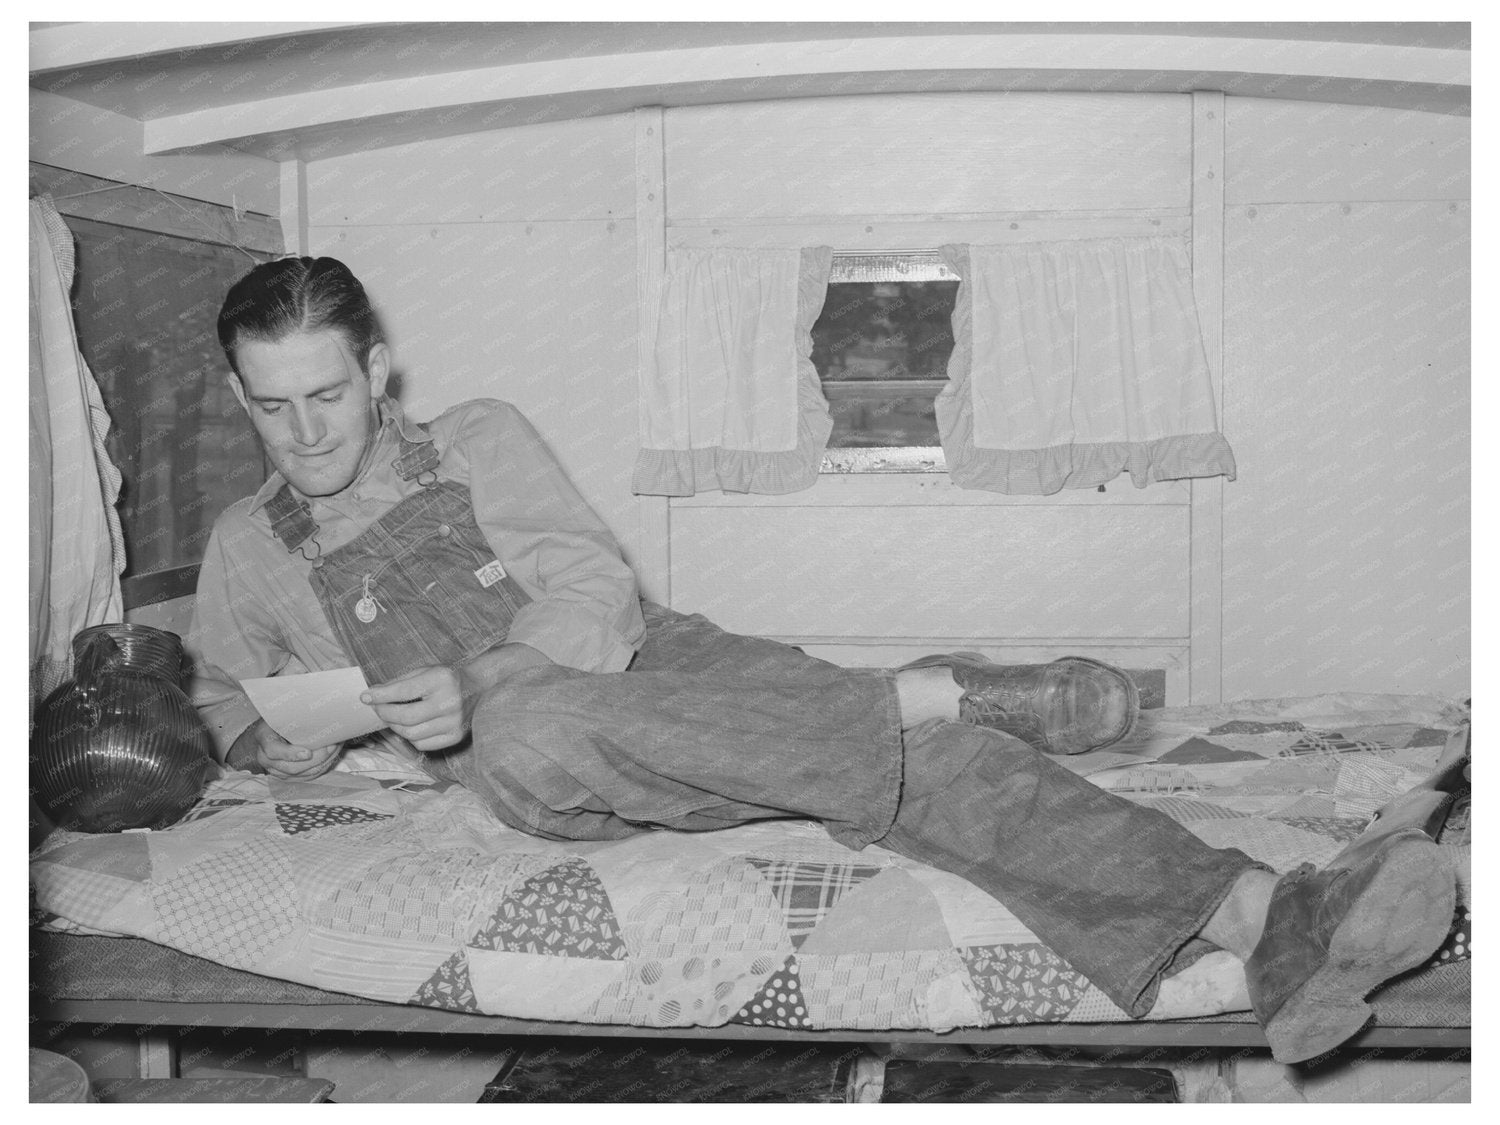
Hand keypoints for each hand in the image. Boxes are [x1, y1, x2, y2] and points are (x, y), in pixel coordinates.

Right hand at [227, 719, 340, 779]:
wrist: (274, 730)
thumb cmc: (282, 717)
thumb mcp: (283, 710)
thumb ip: (294, 712)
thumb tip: (318, 706)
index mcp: (263, 738)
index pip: (273, 751)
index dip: (291, 754)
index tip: (308, 752)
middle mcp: (266, 759)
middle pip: (292, 768)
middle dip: (316, 758)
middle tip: (332, 746)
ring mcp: (277, 771)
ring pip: (303, 774)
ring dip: (323, 762)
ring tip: (335, 748)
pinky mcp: (289, 777)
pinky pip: (308, 777)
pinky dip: (323, 767)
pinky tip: (332, 755)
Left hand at [361, 644, 552, 751]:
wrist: (480, 686)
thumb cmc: (447, 677)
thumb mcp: (426, 670)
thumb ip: (400, 682)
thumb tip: (372, 695)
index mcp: (442, 680)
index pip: (403, 691)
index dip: (380, 696)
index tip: (365, 697)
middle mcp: (450, 702)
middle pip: (405, 717)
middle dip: (385, 714)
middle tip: (377, 709)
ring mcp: (455, 722)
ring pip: (412, 734)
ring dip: (395, 727)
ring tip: (392, 718)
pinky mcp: (456, 737)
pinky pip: (423, 744)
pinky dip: (411, 737)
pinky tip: (411, 726)